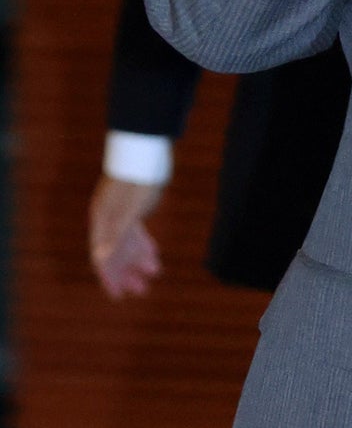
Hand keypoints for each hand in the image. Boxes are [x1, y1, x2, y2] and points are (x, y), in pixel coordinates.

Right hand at [89, 175, 163, 298]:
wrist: (144, 151)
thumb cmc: (136, 179)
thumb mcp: (129, 208)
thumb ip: (116, 233)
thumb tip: (102, 258)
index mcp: (102, 222)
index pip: (102, 257)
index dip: (110, 277)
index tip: (119, 295)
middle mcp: (108, 221)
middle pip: (114, 253)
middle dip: (127, 273)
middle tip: (141, 291)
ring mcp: (121, 214)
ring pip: (127, 244)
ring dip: (138, 261)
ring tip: (153, 275)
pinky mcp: (135, 208)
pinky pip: (136, 234)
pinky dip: (144, 246)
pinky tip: (153, 257)